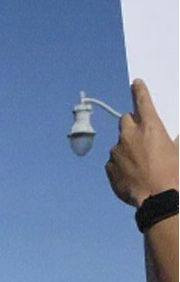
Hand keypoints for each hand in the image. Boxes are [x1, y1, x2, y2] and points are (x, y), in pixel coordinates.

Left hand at [106, 79, 178, 206]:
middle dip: (133, 124)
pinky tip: (134, 175)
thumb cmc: (173, 173)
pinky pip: (115, 161)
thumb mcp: (178, 150)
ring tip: (143, 164)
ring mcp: (117, 150)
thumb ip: (171, 138)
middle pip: (126, 120)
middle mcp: (130, 135)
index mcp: (150, 127)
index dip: (139, 91)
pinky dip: (122, 164)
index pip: (142, 101)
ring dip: (128, 148)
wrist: (157, 198)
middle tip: (143, 136)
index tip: (136, 83)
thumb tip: (170, 135)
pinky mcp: (109, 165)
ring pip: (120, 143)